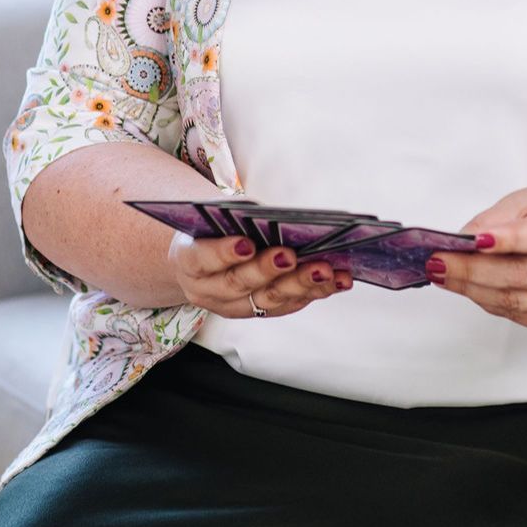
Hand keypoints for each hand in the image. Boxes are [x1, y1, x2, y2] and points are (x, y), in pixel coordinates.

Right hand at [168, 233, 353, 317]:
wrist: (200, 262)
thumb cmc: (210, 230)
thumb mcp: (209, 219)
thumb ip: (232, 216)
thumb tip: (270, 214)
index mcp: (189, 262)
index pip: (203, 258)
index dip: (224, 252)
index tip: (246, 243)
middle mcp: (209, 290)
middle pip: (239, 284)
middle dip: (268, 270)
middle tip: (291, 256)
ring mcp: (235, 306)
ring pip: (269, 300)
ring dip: (301, 285)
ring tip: (326, 270)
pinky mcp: (259, 312)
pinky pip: (288, 305)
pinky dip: (314, 292)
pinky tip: (337, 280)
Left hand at [425, 182, 526, 328]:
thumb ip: (498, 217)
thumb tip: (462, 239)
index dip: (506, 240)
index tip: (473, 240)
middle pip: (520, 275)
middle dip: (471, 271)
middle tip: (437, 263)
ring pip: (516, 301)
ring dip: (474, 291)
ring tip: (444, 276)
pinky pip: (523, 316)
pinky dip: (492, 303)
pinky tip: (473, 289)